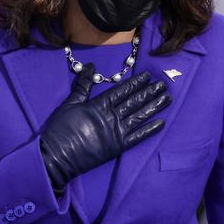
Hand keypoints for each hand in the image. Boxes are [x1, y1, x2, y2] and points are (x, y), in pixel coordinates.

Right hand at [40, 64, 170, 193]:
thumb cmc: (60, 129)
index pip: (122, 90)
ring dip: (154, 107)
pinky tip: (162, 123)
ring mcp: (117, 132)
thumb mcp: (70, 103)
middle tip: (163, 84)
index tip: (148, 75)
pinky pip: (138, 137)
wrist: (57, 156)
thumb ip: (83, 85)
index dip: (136, 83)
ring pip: (140, 116)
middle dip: (149, 92)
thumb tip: (91, 66)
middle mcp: (111, 116)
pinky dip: (150, 130)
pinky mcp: (118, 147)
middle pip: (134, 102)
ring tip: (167, 98)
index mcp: (99, 105)